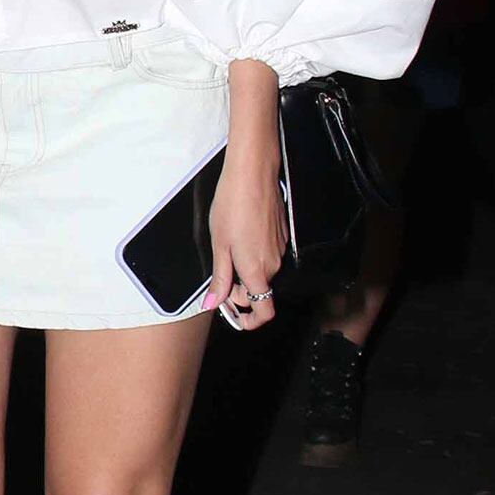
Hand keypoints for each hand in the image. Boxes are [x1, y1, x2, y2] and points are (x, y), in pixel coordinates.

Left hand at [206, 152, 286, 330]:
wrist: (253, 174)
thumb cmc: (232, 206)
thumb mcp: (219, 245)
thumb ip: (220, 278)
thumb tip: (213, 304)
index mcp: (257, 271)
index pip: (264, 311)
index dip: (250, 320)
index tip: (235, 316)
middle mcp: (273, 264)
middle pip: (260, 292)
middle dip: (240, 293)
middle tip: (219, 279)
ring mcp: (280, 249)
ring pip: (263, 273)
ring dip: (246, 272)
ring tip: (226, 251)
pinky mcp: (281, 235)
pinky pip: (267, 256)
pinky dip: (253, 256)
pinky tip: (239, 237)